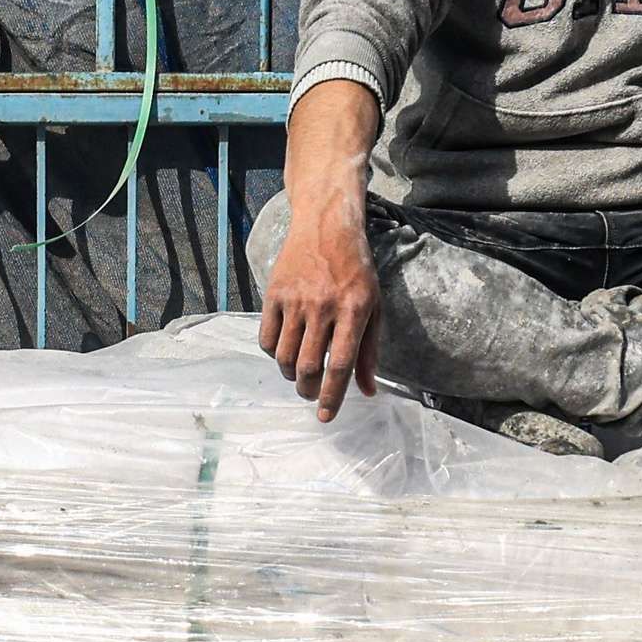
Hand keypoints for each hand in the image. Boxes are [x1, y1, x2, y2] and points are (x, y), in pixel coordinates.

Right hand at [255, 76, 387, 420]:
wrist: (326, 225)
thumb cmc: (356, 269)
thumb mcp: (374, 306)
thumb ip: (370, 351)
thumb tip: (368, 392)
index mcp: (354, 310)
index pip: (340, 364)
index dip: (333, 396)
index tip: (326, 416)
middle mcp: (324, 306)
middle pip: (309, 366)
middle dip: (309, 391)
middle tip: (312, 395)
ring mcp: (296, 299)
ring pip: (286, 357)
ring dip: (292, 375)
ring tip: (300, 375)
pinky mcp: (274, 293)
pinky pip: (268, 338)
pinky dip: (275, 354)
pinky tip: (285, 352)